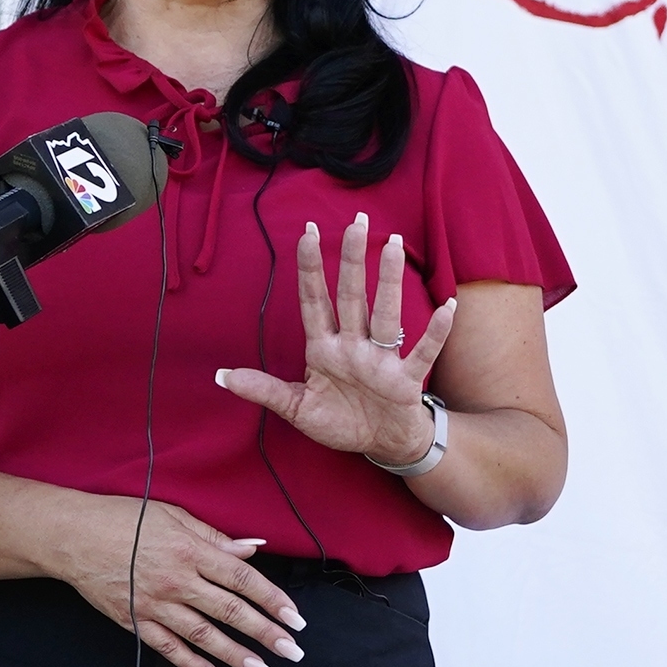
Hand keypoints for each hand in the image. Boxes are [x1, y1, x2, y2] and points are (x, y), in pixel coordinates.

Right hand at [63, 496, 304, 666]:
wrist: (71, 537)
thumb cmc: (124, 520)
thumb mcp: (174, 517)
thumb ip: (215, 538)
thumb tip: (253, 549)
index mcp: (191, 551)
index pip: (243, 579)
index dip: (272, 600)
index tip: (295, 619)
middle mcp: (176, 580)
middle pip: (230, 611)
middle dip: (265, 633)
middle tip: (291, 652)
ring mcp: (154, 604)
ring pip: (203, 635)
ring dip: (235, 655)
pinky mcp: (135, 621)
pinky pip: (168, 648)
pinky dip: (192, 665)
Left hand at [215, 212, 458, 468]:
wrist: (380, 445)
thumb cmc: (341, 422)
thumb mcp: (297, 409)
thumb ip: (264, 390)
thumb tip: (220, 376)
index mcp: (324, 350)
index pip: (314, 301)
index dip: (309, 269)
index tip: (306, 233)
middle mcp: (353, 346)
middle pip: (351, 296)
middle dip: (352, 259)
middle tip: (358, 221)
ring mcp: (380, 360)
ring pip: (384, 314)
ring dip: (388, 282)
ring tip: (394, 246)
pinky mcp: (404, 380)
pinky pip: (422, 352)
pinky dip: (435, 332)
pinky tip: (446, 308)